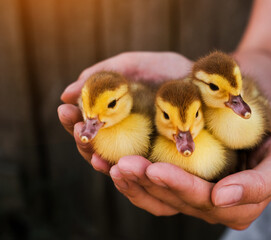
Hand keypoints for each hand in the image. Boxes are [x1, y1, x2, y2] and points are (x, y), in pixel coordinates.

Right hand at [58, 51, 192, 171]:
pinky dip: (127, 171)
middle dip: (82, 140)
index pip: (86, 123)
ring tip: (92, 150)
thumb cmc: (169, 71)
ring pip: (113, 162)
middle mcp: (124, 136)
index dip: (73, 119)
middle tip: (77, 129)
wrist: (204, 80)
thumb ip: (103, 74)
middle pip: (95, 146)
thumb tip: (66, 93)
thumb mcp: (134, 65)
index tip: (65, 110)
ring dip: (98, 157)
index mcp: (114, 115)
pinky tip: (115, 165)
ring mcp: (142, 151)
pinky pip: (141, 172)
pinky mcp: (161, 163)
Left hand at [109, 105, 270, 228]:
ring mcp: (193, 197)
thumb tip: (222, 198)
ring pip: (156, 197)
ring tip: (109, 163)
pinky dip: (132, 177)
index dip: (177, 185)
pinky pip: (152, 187)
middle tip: (121, 162)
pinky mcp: (180, 183)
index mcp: (236, 206)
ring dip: (132, 182)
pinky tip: (111, 162)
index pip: (202, 198)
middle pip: (172, 199)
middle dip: (145, 182)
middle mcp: (211, 206)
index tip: (154, 168)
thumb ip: (261, 184)